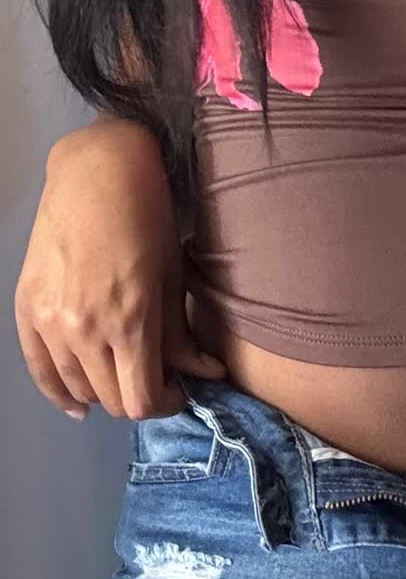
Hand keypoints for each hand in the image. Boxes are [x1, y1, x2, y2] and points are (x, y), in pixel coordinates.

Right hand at [14, 120, 226, 421]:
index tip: (177, 391)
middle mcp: (86, 330)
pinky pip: (41, 372)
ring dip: (105, 390)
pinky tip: (77, 402)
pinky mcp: (26, 311)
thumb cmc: (147, 218)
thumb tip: (206, 375)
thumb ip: (182, 336)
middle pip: (112, 400)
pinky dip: (61, 392)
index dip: (166, 404)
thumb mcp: (173, 277)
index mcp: (130, 322)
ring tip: (122, 371)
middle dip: (139, 396)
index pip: (143, 400)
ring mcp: (51, 323)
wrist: (96, 174)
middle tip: (154, 376)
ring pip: (79, 389)